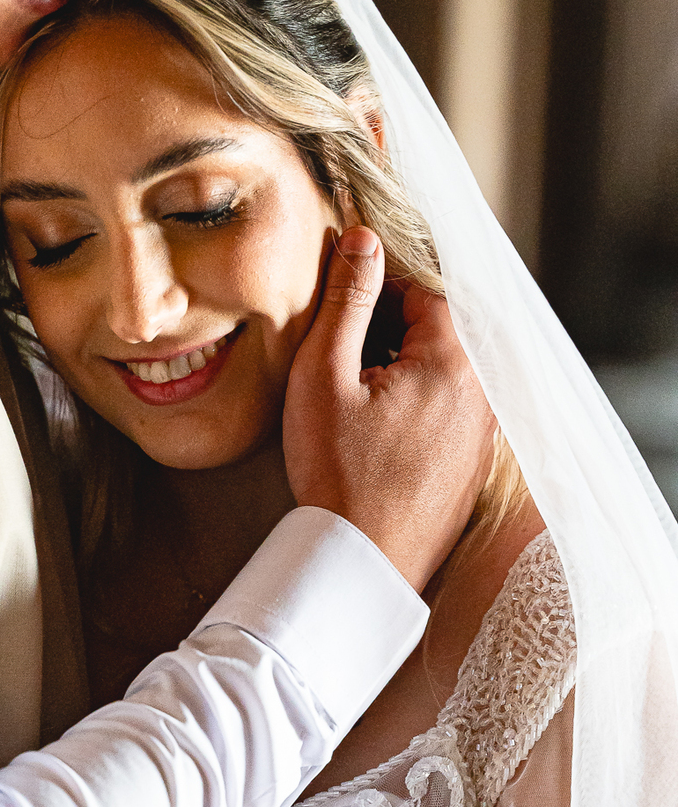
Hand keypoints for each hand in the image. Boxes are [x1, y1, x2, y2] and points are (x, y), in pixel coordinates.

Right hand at [283, 228, 495, 589]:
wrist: (359, 565)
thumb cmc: (336, 471)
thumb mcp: (324, 375)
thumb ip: (346, 302)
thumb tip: (363, 241)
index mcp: (455, 364)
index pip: (426, 293)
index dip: (378, 290)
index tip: (339, 307)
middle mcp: (483, 396)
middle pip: (441, 331)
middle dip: (390, 328)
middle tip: (340, 352)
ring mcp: (483, 435)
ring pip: (445, 371)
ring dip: (401, 366)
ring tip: (352, 392)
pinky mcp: (472, 466)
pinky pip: (449, 410)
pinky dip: (414, 403)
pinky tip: (373, 427)